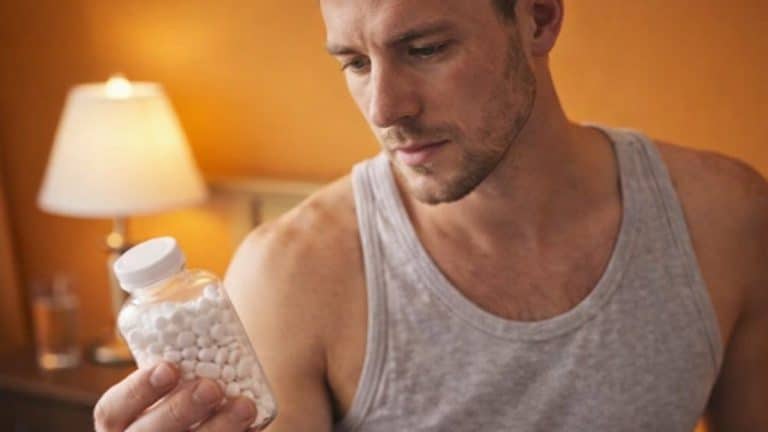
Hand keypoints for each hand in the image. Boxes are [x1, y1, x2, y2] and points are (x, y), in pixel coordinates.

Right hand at [94, 362, 258, 431]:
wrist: (194, 428)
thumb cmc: (183, 401)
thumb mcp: (170, 383)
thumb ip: (178, 362)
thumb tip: (214, 308)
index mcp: (120, 423)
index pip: (111, 410)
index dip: (137, 389)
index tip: (169, 367)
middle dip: (179, 410)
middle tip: (212, 386)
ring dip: (218, 429)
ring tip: (245, 405)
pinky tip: (254, 425)